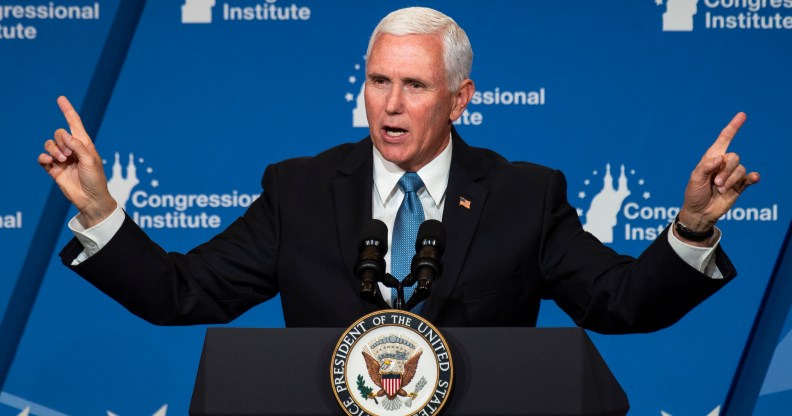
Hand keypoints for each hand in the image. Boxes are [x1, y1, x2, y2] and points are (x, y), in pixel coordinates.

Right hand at [38, 96, 116, 227]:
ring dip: (54, 150)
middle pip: (58, 134)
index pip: (74, 124)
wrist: (90, 199)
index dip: (67, 111)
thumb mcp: (90, 161)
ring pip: (49, 144)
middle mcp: (72, 149)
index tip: (60, 98)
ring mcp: (62, 159)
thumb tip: (64, 133)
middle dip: (61, 141)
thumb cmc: (96, 179)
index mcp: (84, 144)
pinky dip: (44, 157)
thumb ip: (78, 146)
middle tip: (69, 155)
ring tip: (63, 160)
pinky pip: (42, 158)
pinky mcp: (54, 169)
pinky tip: (49, 162)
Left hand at [677, 112, 759, 243]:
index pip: (724, 139)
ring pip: (741, 169)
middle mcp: (723, 164)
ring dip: (730, 180)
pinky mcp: (740, 186)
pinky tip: (753, 178)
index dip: (733, 127)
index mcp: (711, 158)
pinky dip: (753, 177)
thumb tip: (720, 158)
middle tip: (715, 183)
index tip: (742, 115)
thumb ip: (706, 167)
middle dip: (725, 171)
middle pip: (734, 157)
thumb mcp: (694, 179)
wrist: (700, 212)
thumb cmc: (694, 193)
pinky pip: (750, 178)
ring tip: (720, 189)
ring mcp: (732, 175)